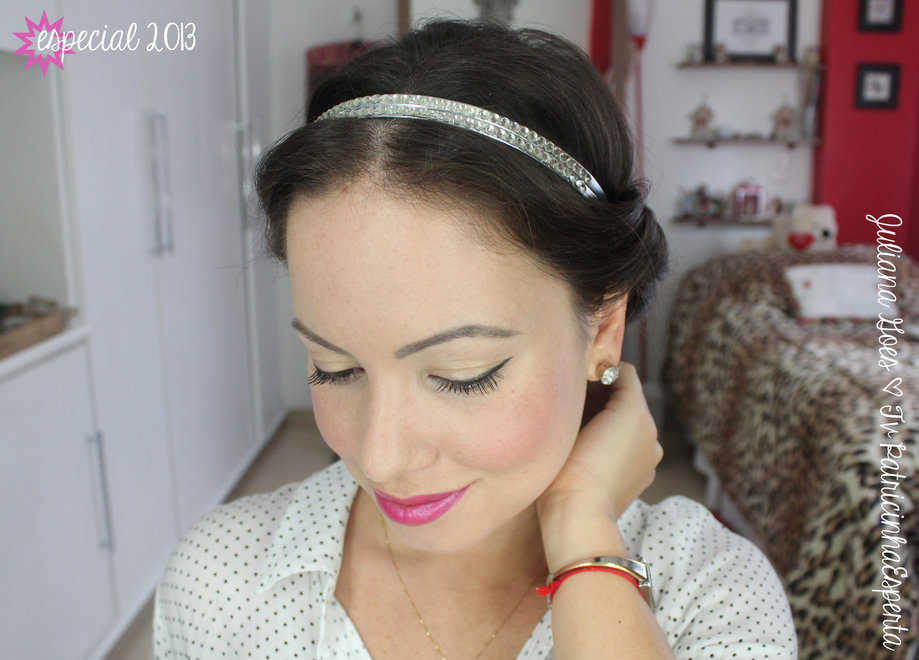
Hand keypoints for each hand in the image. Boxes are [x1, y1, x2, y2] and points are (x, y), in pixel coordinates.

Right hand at [536, 361, 663, 522]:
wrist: (579, 517)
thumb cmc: (571, 465)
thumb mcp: (577, 416)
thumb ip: (590, 390)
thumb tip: (594, 376)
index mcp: (638, 412)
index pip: (621, 373)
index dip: (598, 375)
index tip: (575, 385)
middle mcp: (651, 432)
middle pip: (626, 399)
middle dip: (602, 399)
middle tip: (572, 410)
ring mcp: (650, 458)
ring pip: (627, 424)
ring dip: (607, 422)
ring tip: (579, 435)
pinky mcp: (642, 478)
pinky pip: (629, 448)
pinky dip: (614, 446)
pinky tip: (591, 458)